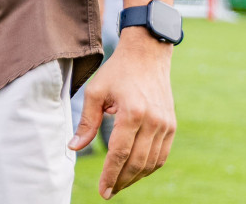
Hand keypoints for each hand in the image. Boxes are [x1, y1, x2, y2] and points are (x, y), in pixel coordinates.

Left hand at [70, 29, 176, 197]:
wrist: (147, 55)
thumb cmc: (117, 72)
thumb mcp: (95, 92)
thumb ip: (86, 123)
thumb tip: (74, 147)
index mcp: (132, 113)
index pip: (120, 153)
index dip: (110, 174)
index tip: (103, 190)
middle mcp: (153, 122)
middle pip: (137, 162)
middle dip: (122, 181)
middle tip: (109, 191)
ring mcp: (165, 125)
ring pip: (151, 163)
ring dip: (135, 177)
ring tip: (119, 184)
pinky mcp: (171, 125)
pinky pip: (161, 155)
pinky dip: (149, 167)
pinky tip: (135, 171)